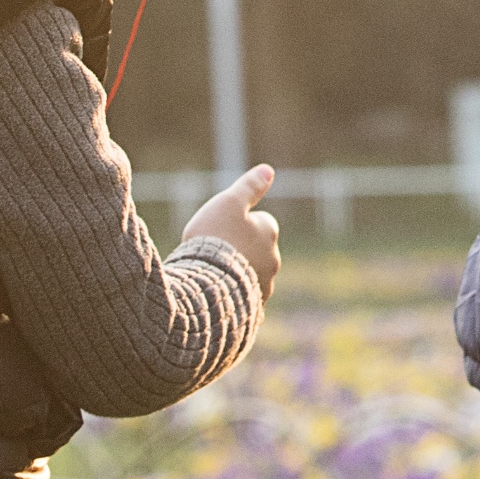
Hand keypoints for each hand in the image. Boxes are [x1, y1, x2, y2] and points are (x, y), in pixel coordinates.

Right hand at [181, 163, 281, 298]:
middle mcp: (273, 259)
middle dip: (239, 249)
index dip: (238, 223)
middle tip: (214, 250)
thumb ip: (249, 187)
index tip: (221, 228)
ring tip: (212, 273)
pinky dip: (233, 294)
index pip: (259, 221)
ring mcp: (264, 285)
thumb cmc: (215, 238)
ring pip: (250, 274)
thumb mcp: (228, 203)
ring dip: (236, 273)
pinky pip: (244, 297)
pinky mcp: (253, 308)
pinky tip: (217, 293)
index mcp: (269, 232)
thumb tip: (268, 170)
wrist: (205, 284)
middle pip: (255, 248)